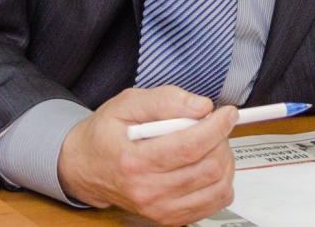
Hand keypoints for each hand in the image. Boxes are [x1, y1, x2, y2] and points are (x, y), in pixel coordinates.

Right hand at [58, 86, 236, 225]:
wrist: (86, 168)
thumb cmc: (105, 135)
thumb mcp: (126, 104)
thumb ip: (163, 100)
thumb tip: (201, 106)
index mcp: (134, 161)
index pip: (189, 147)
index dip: (216, 127)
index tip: (227, 113)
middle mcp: (147, 191)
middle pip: (208, 168)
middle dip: (221, 140)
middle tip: (214, 125)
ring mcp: (160, 209)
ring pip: (216, 187)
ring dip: (224, 160)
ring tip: (211, 143)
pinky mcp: (170, 218)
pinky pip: (214, 203)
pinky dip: (221, 181)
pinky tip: (207, 163)